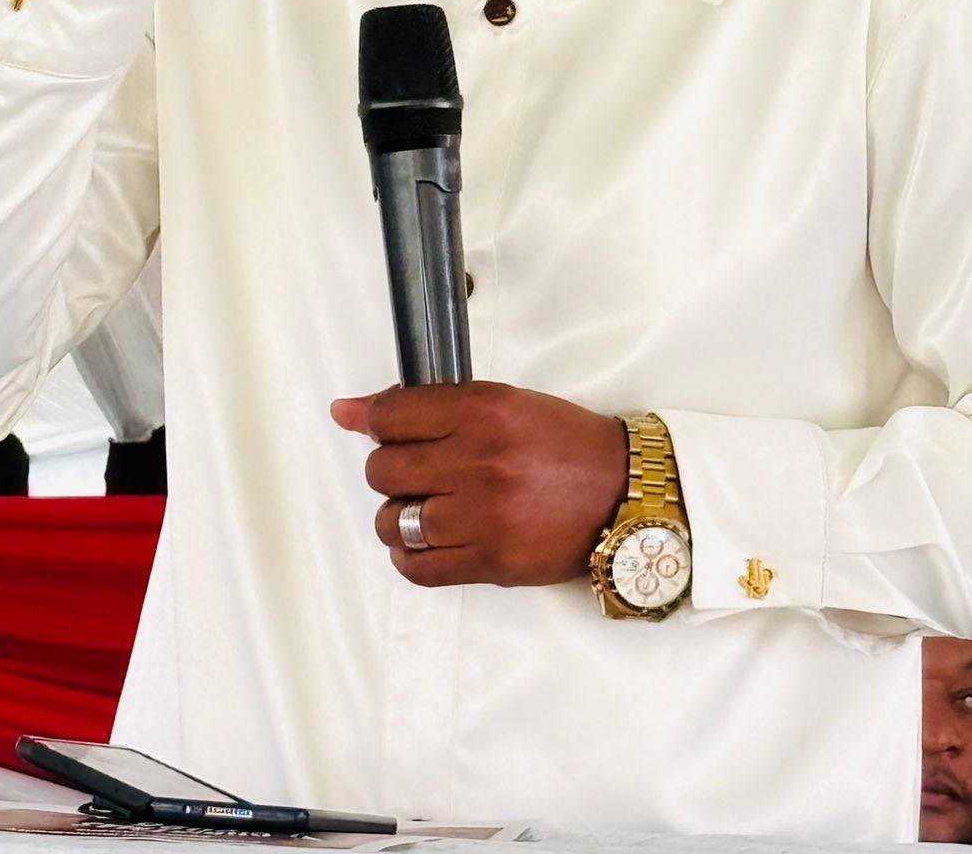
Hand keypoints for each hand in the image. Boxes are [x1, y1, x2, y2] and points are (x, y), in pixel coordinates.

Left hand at [330, 382, 628, 587]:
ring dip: (398, 515)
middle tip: (414, 470)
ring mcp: (484, 514)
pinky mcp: (492, 560)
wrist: (622, 492)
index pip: (391, 415)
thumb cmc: (564, 444)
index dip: (372, 420)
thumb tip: (349, 411)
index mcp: (484, 410)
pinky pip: (418, 567)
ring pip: (393, 521)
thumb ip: (431, 405)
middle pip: (384, 470)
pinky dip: (410, 555)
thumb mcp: (505, 403)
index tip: (370, 424)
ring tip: (424, 508)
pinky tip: (426, 541)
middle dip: (389, 469)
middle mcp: (479, 460)